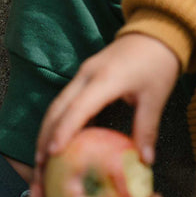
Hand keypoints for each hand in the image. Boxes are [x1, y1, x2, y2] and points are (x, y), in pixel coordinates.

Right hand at [34, 33, 179, 171]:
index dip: (63, 131)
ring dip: (46, 129)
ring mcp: (81, 75)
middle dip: (45, 135)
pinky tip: (54, 139)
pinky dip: (56, 121)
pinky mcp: (81, 78)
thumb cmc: (156, 64)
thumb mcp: (156, 97)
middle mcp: (86, 76)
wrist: (152, 34)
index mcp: (105, 79)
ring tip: (40, 156)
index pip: (78, 108)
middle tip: (39, 162)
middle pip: (57, 107)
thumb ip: (146, 128)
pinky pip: (63, 102)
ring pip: (55, 105)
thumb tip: (145, 161)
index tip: (52, 153)